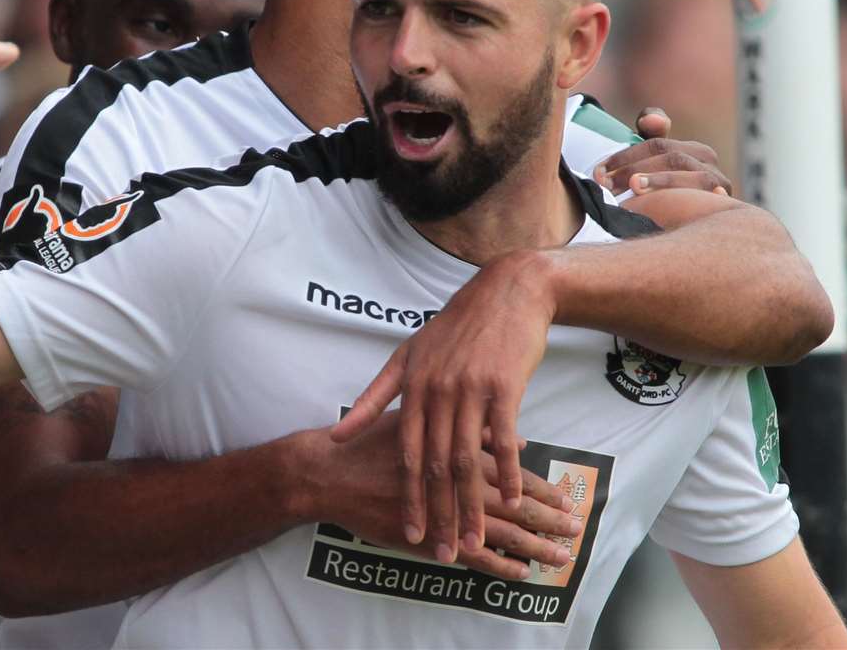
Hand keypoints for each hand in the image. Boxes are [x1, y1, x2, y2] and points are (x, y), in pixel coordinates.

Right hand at [291, 413, 580, 579]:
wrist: (327, 471)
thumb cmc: (368, 442)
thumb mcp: (417, 420)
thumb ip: (465, 427)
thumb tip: (510, 436)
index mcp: (454, 446)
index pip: (508, 469)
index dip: (537, 485)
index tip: (564, 496)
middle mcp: (454, 479)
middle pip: (512, 501)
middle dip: (547, 517)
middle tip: (576, 528)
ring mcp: (441, 510)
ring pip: (498, 530)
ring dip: (534, 544)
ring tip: (562, 556)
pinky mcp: (427, 535)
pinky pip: (470, 556)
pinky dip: (497, 565)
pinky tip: (520, 573)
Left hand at [329, 251, 556, 563]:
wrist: (506, 294)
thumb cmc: (455, 328)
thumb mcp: (406, 355)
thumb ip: (374, 397)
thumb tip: (337, 432)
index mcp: (411, 387)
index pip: (406, 454)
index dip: (407, 497)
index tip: (407, 533)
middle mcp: (437, 392)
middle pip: (435, 465)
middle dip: (436, 514)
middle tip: (439, 553)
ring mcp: (471, 390)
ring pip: (467, 460)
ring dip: (470, 505)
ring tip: (471, 541)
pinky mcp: (505, 388)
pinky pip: (505, 439)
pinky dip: (506, 472)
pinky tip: (508, 501)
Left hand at [591, 107, 731, 195]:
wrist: (696, 222)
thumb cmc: (666, 188)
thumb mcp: (655, 163)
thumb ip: (649, 134)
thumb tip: (650, 120)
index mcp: (694, 150)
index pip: (657, 145)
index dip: (626, 156)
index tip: (598, 170)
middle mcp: (710, 164)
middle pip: (672, 158)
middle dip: (636, 169)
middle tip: (607, 184)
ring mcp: (721, 185)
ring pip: (692, 177)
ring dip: (661, 181)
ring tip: (634, 187)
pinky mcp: (725, 206)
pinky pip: (710, 200)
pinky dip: (695, 199)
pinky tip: (679, 202)